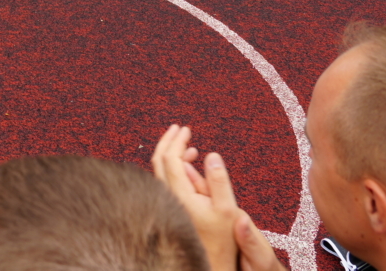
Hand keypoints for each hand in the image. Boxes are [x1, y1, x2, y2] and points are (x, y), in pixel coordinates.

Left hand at [151, 126, 242, 270]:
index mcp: (181, 195)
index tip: (186, 129)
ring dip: (172, 154)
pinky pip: (167, 181)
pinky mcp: (172, 208)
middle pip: (158, 162)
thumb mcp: (228, 208)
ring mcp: (169, 203)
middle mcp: (170, 198)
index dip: (176, 140)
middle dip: (168, 141)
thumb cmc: (222, 240)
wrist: (213, 262)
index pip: (170, 159)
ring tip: (190, 147)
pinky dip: (175, 168)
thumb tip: (211, 155)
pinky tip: (189, 167)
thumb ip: (219, 180)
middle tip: (179, 129)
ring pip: (161, 171)